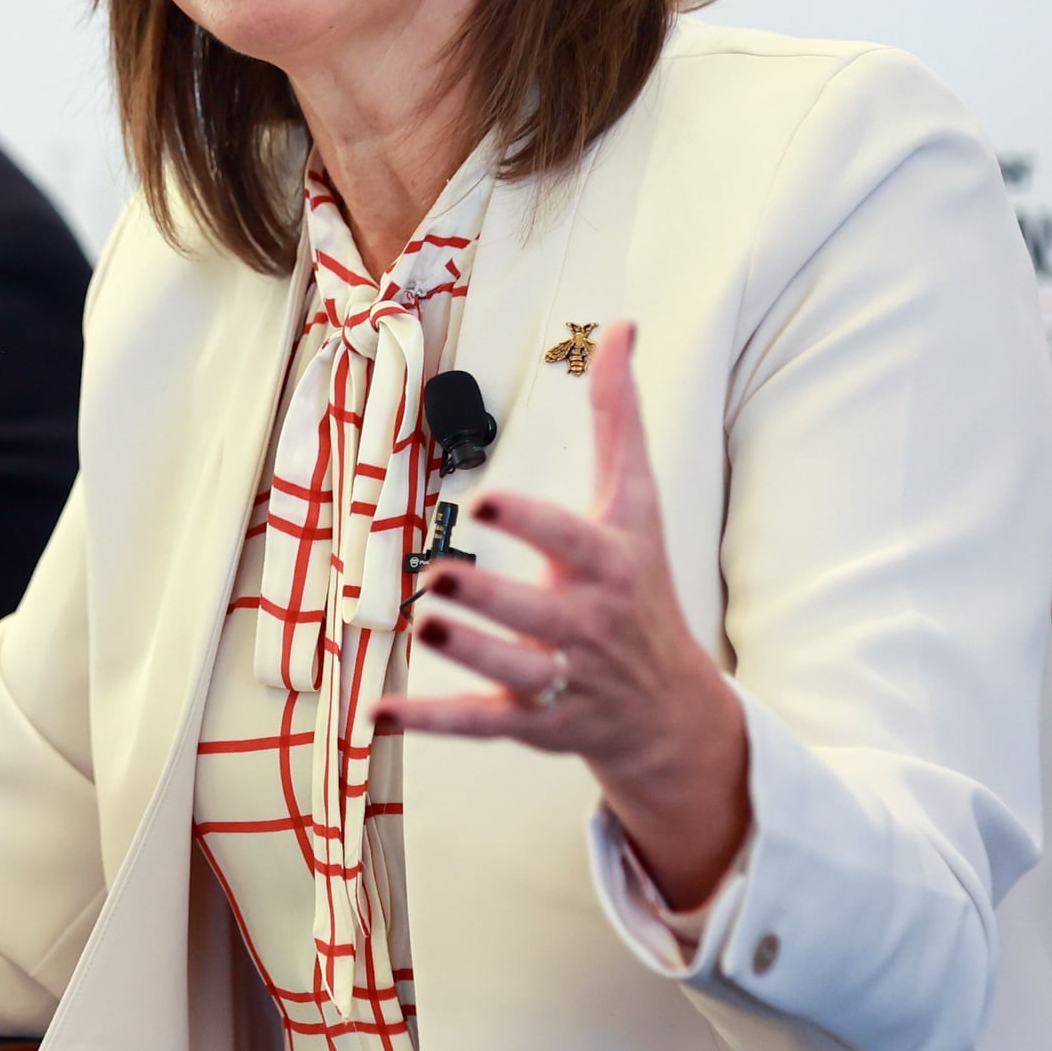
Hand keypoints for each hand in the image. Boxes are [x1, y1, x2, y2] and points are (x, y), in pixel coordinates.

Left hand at [372, 320, 750, 907]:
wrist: (671, 708)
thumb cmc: (642, 587)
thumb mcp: (638, 504)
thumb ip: (619, 418)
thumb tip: (619, 327)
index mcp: (610, 565)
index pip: (571, 542)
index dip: (531, 523)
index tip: (487, 501)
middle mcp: (588, 624)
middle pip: (540, 614)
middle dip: (493, 600)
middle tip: (441, 579)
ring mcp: (564, 677)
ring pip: (513, 670)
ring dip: (469, 653)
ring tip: (425, 627)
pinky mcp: (536, 720)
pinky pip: (481, 722)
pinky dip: (431, 721)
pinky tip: (380, 712)